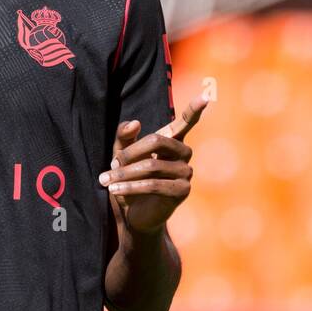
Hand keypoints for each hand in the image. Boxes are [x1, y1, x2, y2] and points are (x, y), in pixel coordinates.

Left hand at [100, 96, 207, 234]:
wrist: (134, 214)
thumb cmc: (129, 180)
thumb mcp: (121, 155)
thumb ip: (124, 137)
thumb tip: (136, 123)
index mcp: (172, 142)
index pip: (185, 123)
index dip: (194, 110)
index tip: (206, 96)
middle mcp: (184, 155)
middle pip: (157, 141)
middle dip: (130, 152)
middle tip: (112, 164)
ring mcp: (186, 173)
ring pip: (151, 166)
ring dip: (124, 173)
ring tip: (105, 180)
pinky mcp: (182, 191)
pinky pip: (153, 184)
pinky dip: (130, 187)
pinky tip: (114, 190)